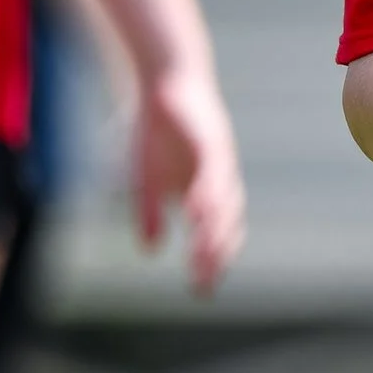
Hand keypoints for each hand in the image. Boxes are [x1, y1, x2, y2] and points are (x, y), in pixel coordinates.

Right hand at [133, 63, 243, 295]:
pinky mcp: (213, 143)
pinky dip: (207, 197)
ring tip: (202, 260)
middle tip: (201, 284)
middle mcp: (221, 182)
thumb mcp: (146, 178)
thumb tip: (151, 251)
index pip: (217, 235)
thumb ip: (151, 213)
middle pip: (226, 227)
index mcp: (209, 192)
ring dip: (213, 234)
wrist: (163, 81)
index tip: (200, 290)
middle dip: (214, 257)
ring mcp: (220, 163)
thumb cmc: (157, 128)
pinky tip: (198, 217)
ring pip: (224, 206)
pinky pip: (214, 175)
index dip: (211, 262)